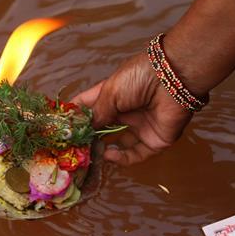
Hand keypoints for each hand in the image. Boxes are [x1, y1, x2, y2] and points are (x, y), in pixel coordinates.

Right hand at [73, 53, 192, 164]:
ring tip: (90, 155)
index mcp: (113, 95)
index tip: (61, 128)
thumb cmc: (139, 77)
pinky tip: (109, 155)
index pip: (90, 107)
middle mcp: (126, 112)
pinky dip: (122, 158)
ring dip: (103, 151)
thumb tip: (85, 130)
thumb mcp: (110, 92)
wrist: (173, 79)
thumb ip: (96, 113)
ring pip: (119, 145)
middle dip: (88, 138)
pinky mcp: (154, 141)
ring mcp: (140, 127)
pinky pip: (136, 154)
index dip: (76, 117)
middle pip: (103, 129)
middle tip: (73, 148)